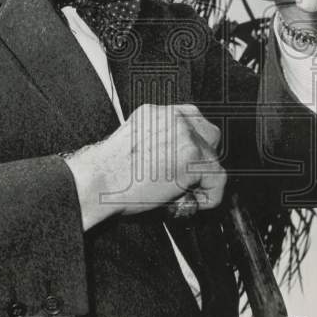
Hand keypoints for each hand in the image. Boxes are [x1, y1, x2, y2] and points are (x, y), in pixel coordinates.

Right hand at [63, 104, 225, 230]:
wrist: (99, 181)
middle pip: (209, 136)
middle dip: (203, 159)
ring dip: (202, 181)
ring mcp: (185, 136)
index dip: (193, 144)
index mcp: (158, 113)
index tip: (186, 162)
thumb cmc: (107, 171)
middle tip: (188, 181)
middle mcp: (174, 119)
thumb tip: (171, 157)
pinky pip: (217, 180)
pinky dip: (208, 197)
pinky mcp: (192, 158)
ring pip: (213, 159)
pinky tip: (185, 203)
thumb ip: (156, 140)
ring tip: (182, 195)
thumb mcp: (133, 142)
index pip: (192, 120)